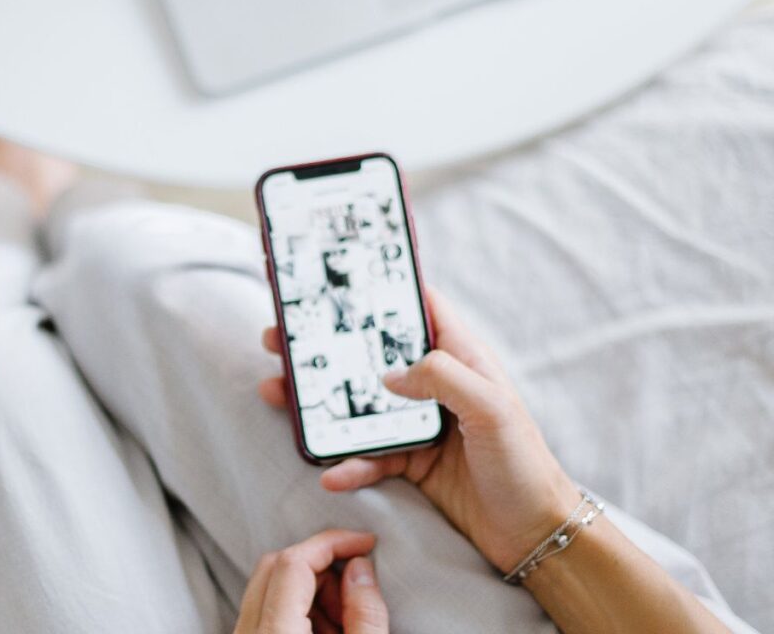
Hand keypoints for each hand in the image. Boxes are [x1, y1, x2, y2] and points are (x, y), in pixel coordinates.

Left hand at [233, 529, 387, 633]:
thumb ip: (365, 615)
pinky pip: (263, 614)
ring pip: (266, 589)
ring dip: (309, 592)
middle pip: (274, 568)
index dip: (332, 543)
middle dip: (320, 568)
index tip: (364, 543)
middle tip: (354, 594)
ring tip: (343, 625)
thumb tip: (360, 568)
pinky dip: (296, 611)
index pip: (293, 562)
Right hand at [259, 294, 578, 573]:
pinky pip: (369, 457)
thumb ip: (442, 377)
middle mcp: (434, 384)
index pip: (417, 307)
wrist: (536, 535)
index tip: (337, 277)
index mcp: (458, 356)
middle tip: (280, 336)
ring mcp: (419, 423)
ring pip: (358, 404)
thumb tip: (388, 375)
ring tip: (276, 391)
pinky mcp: (410, 462)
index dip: (381, 288)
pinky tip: (329, 472)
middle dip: (327, 345)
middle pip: (371, 354)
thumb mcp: (491, 408)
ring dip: (320, 401)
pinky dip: (347, 464)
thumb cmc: (525, 463)